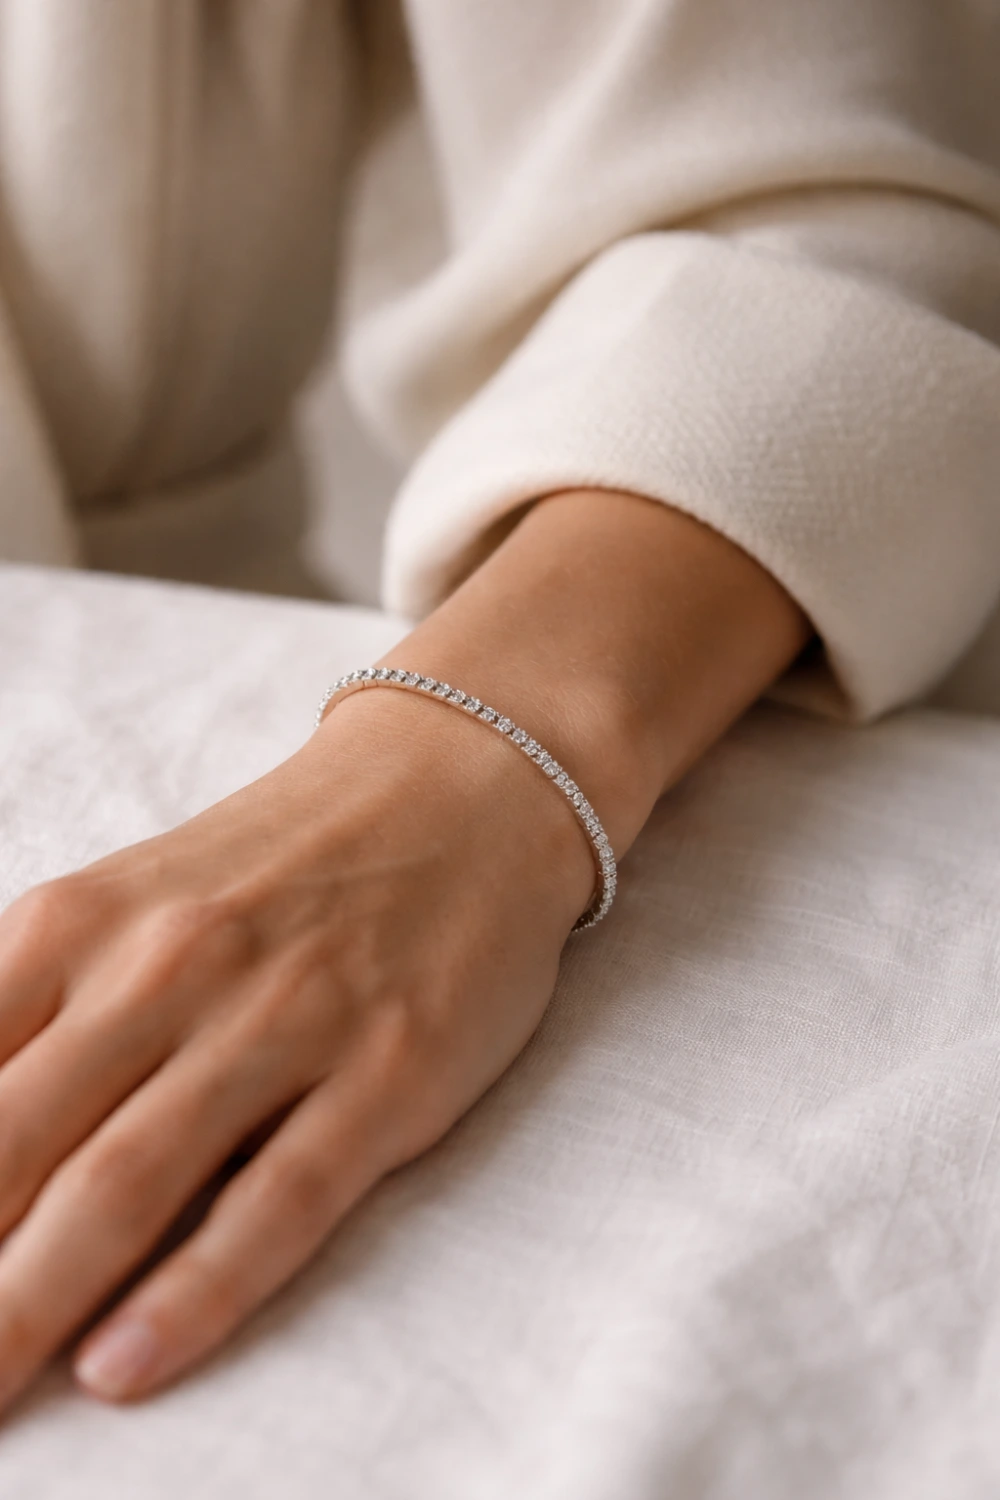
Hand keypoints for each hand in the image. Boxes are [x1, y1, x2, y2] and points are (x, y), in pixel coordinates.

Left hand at [0, 686, 590, 1405]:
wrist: (458, 785)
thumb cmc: (279, 863)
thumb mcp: (129, 906)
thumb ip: (35, 1017)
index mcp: (78, 924)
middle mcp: (168, 966)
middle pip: (11, 1147)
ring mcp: (284, 1019)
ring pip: (125, 1183)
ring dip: (29, 1304)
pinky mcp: (386, 1072)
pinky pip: (278, 1197)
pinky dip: (195, 1291)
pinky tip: (124, 1364)